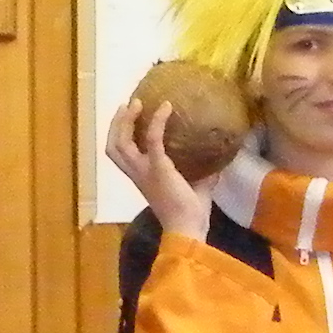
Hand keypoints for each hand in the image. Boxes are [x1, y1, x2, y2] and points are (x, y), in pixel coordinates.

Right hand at [104, 98, 210, 238]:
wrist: (189, 228)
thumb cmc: (192, 212)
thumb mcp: (197, 185)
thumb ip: (203, 171)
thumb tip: (219, 155)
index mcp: (142, 178)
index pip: (121, 156)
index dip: (120, 134)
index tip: (130, 116)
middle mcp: (138, 174)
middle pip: (113, 146)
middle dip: (117, 124)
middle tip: (128, 105)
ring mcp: (145, 171)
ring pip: (121, 142)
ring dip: (127, 120)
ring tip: (137, 103)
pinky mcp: (158, 168)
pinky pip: (152, 138)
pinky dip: (158, 121)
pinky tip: (167, 107)